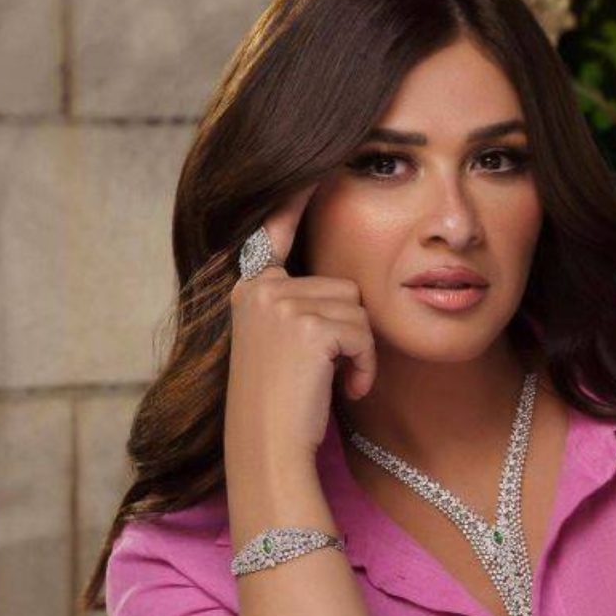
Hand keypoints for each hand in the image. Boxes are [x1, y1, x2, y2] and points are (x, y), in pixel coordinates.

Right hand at [224, 183, 376, 463]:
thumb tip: (339, 283)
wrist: (269, 452)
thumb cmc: (285, 406)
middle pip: (343, 284)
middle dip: (351, 331)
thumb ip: (299, 305)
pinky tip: (343, 390)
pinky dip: (364, 365)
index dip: (296, 200)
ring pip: (358, 309)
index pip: (277, 234)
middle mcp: (259, 289)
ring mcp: (280, 304)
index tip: (314, 164)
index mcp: (251, 288)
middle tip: (329, 371)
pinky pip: (364, 332)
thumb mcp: (283, 345)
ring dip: (359, 352)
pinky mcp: (306, 327)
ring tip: (333, 383)